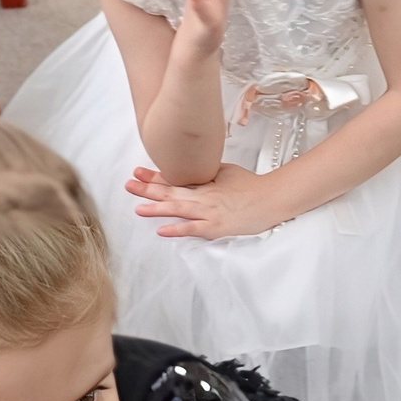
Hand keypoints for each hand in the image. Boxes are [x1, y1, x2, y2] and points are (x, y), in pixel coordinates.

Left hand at [126, 161, 286, 239]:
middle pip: (172, 192)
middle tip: (129, 185)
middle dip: (148, 189)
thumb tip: (189, 170)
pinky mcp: (217, 227)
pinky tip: (162, 230)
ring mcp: (209, 212)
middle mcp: (204, 196)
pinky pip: (194, 229)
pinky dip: (178, 229)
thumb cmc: (251, 186)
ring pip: (179, 209)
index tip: (137, 173)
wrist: (272, 198)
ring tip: (138, 208)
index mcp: (205, 182)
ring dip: (157, 208)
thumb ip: (205, 173)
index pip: (175, 178)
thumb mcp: (226, 172)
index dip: (155, 176)